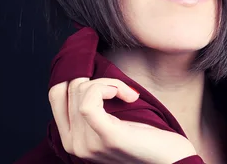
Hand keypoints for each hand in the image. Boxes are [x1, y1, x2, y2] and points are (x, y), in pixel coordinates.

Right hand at [48, 77, 197, 163]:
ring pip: (81, 90)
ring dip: (110, 83)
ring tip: (129, 94)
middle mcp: (73, 145)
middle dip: (96, 79)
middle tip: (121, 89)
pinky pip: (88, 102)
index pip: (56, 94)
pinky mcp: (107, 138)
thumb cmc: (146, 135)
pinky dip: (108, 88)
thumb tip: (85, 71)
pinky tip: (127, 95)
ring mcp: (87, 144)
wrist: (170, 159)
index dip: (76, 74)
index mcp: (71, 139)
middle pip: (69, 88)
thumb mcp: (111, 120)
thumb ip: (94, 106)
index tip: (102, 76)